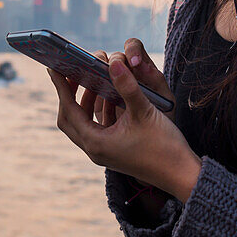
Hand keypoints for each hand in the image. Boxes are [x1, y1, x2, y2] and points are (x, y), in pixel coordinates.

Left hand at [48, 44, 200, 202]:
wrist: (182, 175)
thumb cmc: (164, 146)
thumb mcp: (144, 111)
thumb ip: (126, 85)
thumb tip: (113, 61)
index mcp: (96, 142)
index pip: (68, 110)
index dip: (61, 87)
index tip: (54, 68)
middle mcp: (95, 150)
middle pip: (69, 119)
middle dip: (68, 94)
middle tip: (72, 72)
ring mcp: (104, 152)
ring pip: (82, 123)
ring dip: (83, 102)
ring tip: (90, 80)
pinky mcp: (113, 151)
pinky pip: (96, 127)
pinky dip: (96, 111)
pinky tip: (108, 96)